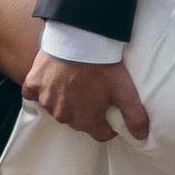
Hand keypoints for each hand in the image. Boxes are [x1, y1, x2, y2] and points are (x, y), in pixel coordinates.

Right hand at [21, 50, 150, 141]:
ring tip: (74, 81)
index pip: (100, 133)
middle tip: (93, 90)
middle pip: (77, 120)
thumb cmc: (103, 65)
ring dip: (64, 99)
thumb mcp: (125, 90)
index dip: (108, 123)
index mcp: (86, 120)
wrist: (80, 37)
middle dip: (86, 110)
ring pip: (56, 107)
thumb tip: (140, 137)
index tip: (110, 109)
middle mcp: (63, 115)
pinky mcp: (33, 84)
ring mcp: (46, 100)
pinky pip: (34, 94)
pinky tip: (52, 79)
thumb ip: (135, 117)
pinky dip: (41, 89)